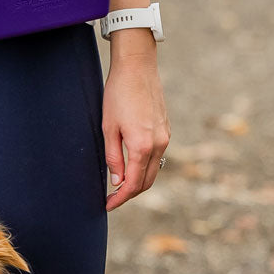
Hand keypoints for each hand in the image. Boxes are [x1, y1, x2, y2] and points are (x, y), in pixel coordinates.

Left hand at [101, 33, 169, 211]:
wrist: (137, 67)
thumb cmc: (117, 95)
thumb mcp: (108, 129)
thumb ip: (114, 158)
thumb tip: (117, 182)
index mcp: (142, 146)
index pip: (133, 184)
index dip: (120, 199)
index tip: (107, 205)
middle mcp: (158, 144)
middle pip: (146, 182)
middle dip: (129, 194)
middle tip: (111, 199)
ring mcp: (165, 137)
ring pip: (154, 171)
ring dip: (138, 182)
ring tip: (120, 186)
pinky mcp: (166, 129)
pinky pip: (157, 157)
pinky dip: (145, 168)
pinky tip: (131, 167)